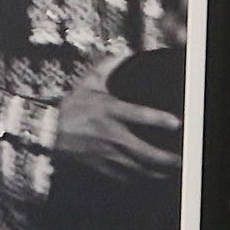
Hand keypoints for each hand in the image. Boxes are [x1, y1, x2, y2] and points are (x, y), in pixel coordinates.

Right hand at [54, 56, 181, 181]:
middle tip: (182, 160)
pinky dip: (140, 178)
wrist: (47, 131)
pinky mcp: (100, 165)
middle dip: (165, 158)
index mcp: (108, 110)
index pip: (137, 115)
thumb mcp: (88, 82)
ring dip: (157, 172)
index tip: (177, 123)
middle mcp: (110, 133)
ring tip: (173, 172)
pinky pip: (124, 176)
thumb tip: (124, 51)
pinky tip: (151, 177)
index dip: (158, 119)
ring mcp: (105, 153)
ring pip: (137, 168)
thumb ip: (107, 66)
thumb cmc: (71, 106)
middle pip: (142, 150)